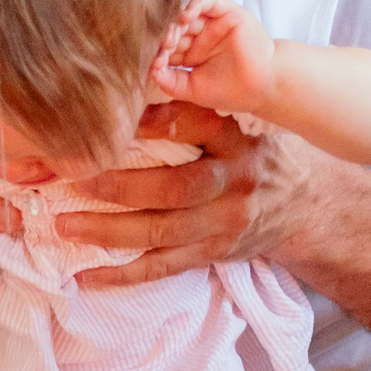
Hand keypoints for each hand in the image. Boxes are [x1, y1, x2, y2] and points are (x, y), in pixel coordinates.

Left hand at [59, 103, 314, 288]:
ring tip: (65, 225)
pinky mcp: (212, 253)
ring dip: (109, 231)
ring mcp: (223, 224)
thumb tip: (128, 93)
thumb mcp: (243, 122)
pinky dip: (123, 274)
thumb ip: (197, 110)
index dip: (153, 122)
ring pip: (162, 232)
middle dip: (118, 186)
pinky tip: (86, 277)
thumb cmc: (257, 152)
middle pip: (173, 188)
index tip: (109, 121)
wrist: (306, 205)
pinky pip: (163, 267)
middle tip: (73, 180)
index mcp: (237, 141)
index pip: (195, 125)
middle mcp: (233, 183)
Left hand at [151, 0, 275, 116]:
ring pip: (188, 13)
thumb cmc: (231, 91)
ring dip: (176, 22)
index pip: (168, 46)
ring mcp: (214, 23)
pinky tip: (185, 17)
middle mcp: (201, 35)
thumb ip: (171, 81)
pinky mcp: (228, 13)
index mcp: (191, 52)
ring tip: (172, 35)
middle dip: (166, 37)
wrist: (262, 89)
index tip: (155, 63)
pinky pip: (209, 1)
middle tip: (164, 47)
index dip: (159, 52)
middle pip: (175, 28)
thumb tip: (150, 72)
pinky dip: (195, 5)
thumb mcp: (193, 89)